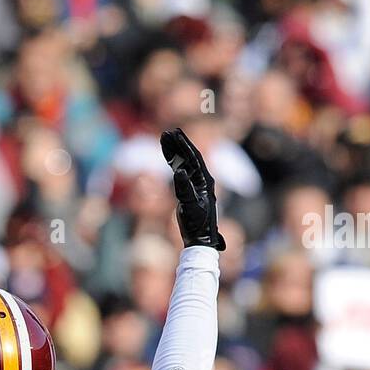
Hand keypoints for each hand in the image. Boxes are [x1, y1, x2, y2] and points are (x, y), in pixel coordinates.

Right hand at [160, 128, 224, 250]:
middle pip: (189, 156)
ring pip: (184, 162)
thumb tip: (178, 170)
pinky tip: (168, 156)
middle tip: (168, 132)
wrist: (201, 238)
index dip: (184, 145)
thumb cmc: (197, 224)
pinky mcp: (189, 190)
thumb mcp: (190, 206)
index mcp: (205, 181)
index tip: (174, 133)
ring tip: (164, 139)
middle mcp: (202, 179)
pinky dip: (174, 162)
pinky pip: (181, 171)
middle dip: (179, 144)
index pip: (194, 158)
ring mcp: (196, 184)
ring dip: (175, 151)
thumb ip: (184, 188)